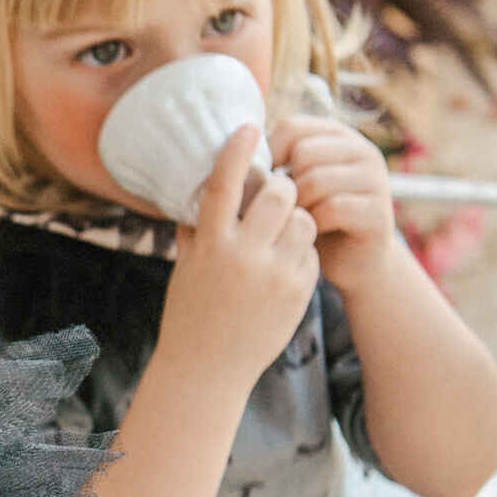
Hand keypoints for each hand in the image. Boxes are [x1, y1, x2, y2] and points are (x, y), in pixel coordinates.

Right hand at [158, 127, 319, 395]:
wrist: (207, 369)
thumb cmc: (190, 314)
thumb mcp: (186, 269)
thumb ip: (196, 230)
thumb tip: (202, 191)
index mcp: (208, 245)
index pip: (223, 184)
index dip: (236, 151)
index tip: (249, 127)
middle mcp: (242, 255)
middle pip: (279, 194)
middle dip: (283, 189)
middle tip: (278, 195)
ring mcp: (274, 273)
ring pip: (304, 220)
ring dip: (297, 219)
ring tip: (281, 236)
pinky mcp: (298, 290)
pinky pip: (311, 252)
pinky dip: (301, 252)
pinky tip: (284, 269)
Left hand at [268, 114, 395, 293]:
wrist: (350, 262)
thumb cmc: (308, 219)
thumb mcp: (289, 185)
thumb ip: (272, 163)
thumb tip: (232, 153)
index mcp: (337, 137)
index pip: (292, 126)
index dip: (267, 153)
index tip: (259, 180)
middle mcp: (361, 151)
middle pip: (303, 153)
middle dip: (282, 184)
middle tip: (280, 208)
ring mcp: (375, 180)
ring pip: (316, 180)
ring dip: (295, 206)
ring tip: (292, 221)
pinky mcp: (378, 212)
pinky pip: (332, 208)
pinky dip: (312, 224)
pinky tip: (308, 234)